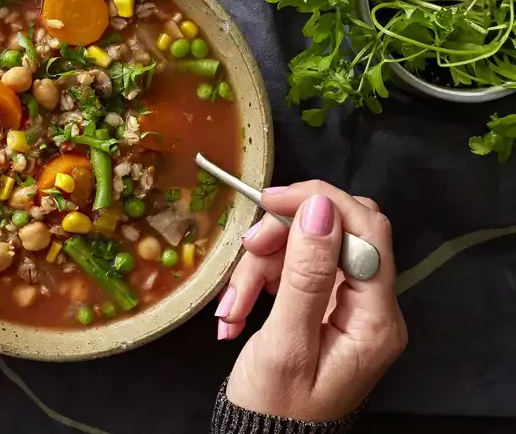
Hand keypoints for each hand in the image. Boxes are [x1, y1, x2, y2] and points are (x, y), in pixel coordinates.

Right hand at [217, 181, 406, 420]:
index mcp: (376, 319)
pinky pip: (294, 271)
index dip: (320, 203)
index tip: (270, 200)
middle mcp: (371, 306)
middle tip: (248, 248)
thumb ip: (306, 276)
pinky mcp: (322, 307)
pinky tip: (237, 309)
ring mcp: (347, 305)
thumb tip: (320, 209)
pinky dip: (260, 281)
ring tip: (232, 306)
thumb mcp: (285, 344)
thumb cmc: (275, 408)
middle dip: (285, 236)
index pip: (367, 231)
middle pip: (336, 233)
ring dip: (261, 266)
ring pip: (306, 250)